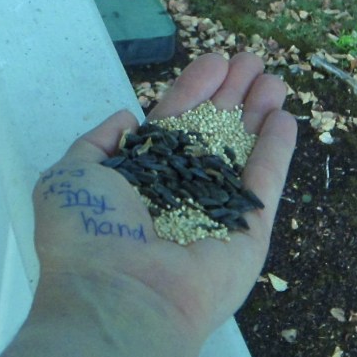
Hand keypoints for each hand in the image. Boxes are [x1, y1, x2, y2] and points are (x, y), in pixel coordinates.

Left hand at [32, 52, 296, 341]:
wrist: (119, 297)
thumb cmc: (89, 234)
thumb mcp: (72, 173)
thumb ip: (97, 142)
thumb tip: (127, 117)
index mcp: (143, 177)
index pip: (175, 122)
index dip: (194, 90)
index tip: (215, 60)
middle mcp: (182, 190)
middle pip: (215, 132)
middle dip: (233, 94)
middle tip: (253, 60)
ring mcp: (218, 211)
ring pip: (244, 152)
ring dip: (259, 114)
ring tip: (275, 79)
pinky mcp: (249, 233)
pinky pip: (264, 185)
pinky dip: (276, 152)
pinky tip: (284, 118)